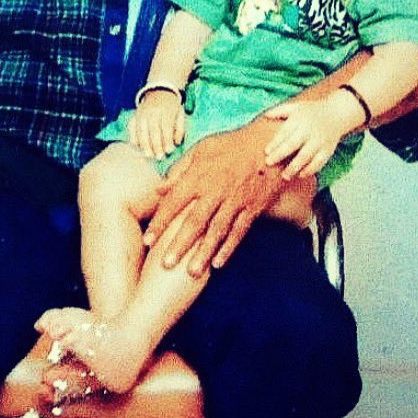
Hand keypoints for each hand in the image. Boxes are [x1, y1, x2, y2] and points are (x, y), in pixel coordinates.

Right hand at [128, 90, 184, 159]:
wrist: (159, 90)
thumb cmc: (172, 106)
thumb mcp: (180, 114)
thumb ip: (180, 129)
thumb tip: (176, 143)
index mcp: (166, 110)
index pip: (166, 127)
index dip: (167, 140)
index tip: (170, 150)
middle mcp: (152, 111)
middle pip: (153, 130)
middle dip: (156, 145)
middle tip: (159, 157)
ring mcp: (142, 113)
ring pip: (141, 130)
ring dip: (144, 144)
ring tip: (148, 155)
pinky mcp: (135, 115)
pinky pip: (131, 127)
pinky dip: (133, 137)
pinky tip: (137, 146)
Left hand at [143, 118, 287, 275]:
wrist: (270, 145)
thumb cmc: (231, 146)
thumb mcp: (201, 150)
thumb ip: (179, 171)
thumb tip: (158, 189)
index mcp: (199, 175)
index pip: (174, 201)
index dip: (160, 221)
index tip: (147, 239)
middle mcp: (215, 191)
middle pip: (194, 221)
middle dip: (179, 244)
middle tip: (166, 264)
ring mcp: (235, 201)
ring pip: (217, 231)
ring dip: (203, 252)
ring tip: (192, 272)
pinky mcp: (252, 208)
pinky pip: (239, 231)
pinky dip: (229, 248)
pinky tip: (218, 264)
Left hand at [264, 93, 360, 180]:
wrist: (337, 113)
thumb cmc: (311, 111)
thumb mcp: (296, 107)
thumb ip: (280, 111)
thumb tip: (266, 115)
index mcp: (299, 120)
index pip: (285, 132)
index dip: (275, 143)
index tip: (266, 152)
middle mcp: (309, 131)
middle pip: (293, 144)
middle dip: (280, 154)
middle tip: (269, 163)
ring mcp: (319, 141)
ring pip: (305, 156)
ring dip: (294, 167)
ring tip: (284, 176)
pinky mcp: (328, 150)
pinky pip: (319, 162)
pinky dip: (310, 170)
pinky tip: (301, 175)